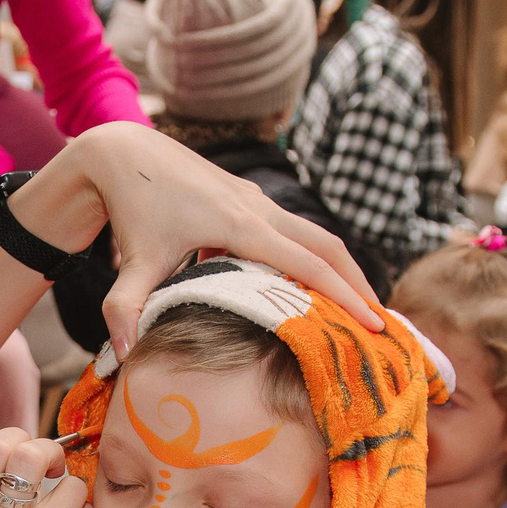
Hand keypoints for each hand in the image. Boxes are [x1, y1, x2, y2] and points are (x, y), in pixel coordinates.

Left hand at [29, 121, 379, 355]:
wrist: (125, 152)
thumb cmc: (132, 205)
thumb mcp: (131, 261)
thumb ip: (126, 309)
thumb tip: (124, 355)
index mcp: (242, 224)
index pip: (310, 265)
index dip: (345, 296)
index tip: (374, 324)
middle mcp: (260, 209)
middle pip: (329, 246)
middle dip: (359, 284)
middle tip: (382, 323)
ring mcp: (256, 200)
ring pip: (314, 235)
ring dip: (339, 269)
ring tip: (356, 308)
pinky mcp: (248, 199)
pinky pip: (292, 231)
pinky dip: (309, 258)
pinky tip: (306, 288)